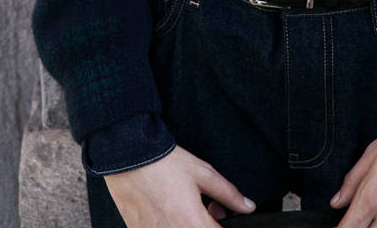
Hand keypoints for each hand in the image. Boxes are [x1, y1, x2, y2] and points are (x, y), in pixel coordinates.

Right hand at [104, 143, 256, 227]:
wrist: (129, 156)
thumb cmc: (164, 163)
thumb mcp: (202, 173)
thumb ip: (228, 194)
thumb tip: (248, 207)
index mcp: (193, 224)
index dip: (222, 224)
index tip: (218, 214)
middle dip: (206, 225)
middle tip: (205, 210)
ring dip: (187, 226)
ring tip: (182, 209)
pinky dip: (168, 225)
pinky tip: (167, 211)